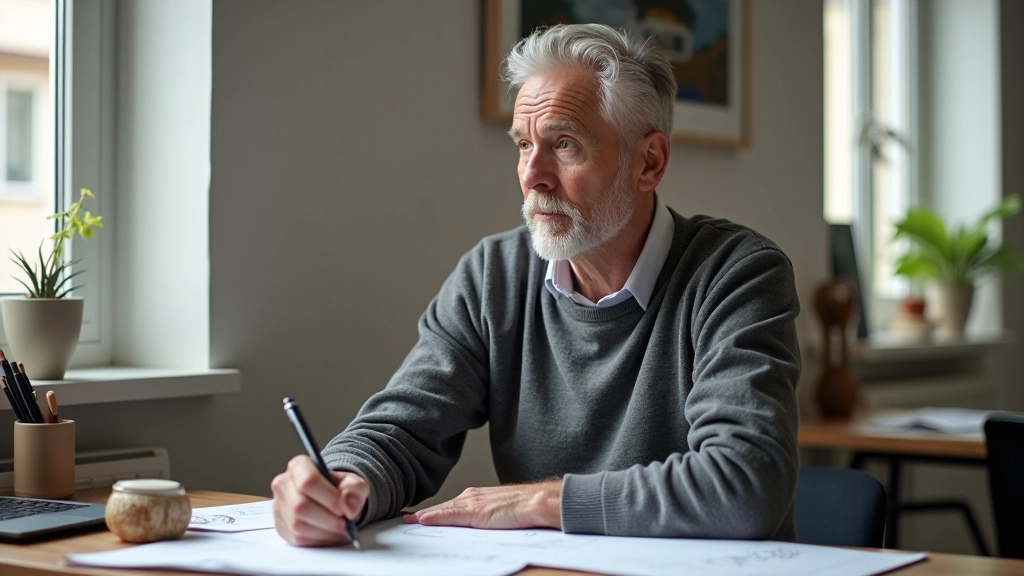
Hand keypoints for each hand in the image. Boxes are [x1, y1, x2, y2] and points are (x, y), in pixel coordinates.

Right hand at [271, 455, 368, 545]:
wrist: (330, 501)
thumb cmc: (339, 489)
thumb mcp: (353, 483)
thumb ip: (355, 490)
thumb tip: (349, 505)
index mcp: (299, 466)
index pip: (308, 481)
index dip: (329, 499)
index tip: (345, 509)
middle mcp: (283, 484)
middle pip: (301, 506)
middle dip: (328, 520)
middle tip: (345, 524)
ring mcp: (279, 506)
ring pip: (298, 525)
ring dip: (324, 532)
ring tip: (340, 529)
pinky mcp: (281, 526)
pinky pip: (297, 539)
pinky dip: (318, 540)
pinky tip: (329, 534)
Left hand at [403, 479, 561, 529]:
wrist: (539, 502)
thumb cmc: (527, 507)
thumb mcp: (501, 512)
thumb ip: (486, 517)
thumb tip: (478, 526)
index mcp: (478, 497)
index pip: (450, 506)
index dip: (433, 512)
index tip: (416, 517)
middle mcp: (472, 496)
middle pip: (442, 508)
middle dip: (424, 514)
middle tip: (404, 518)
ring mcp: (472, 503)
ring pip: (442, 510)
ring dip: (424, 516)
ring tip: (406, 521)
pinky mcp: (475, 512)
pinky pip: (449, 515)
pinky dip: (434, 517)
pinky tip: (421, 520)